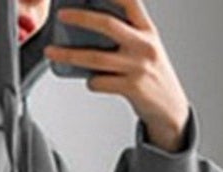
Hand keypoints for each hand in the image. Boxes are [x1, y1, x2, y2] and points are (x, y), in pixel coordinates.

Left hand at [44, 1, 191, 151]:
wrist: (171, 109)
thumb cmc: (152, 75)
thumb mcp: (146, 48)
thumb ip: (127, 35)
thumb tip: (88, 27)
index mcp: (148, 30)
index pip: (130, 1)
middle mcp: (144, 45)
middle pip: (107, 24)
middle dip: (81, 17)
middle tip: (61, 15)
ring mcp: (138, 67)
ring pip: (95, 58)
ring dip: (69, 55)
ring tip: (51, 52)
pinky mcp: (132, 88)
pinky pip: (99, 82)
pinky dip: (91, 81)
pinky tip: (92, 81)